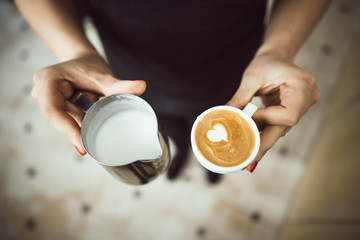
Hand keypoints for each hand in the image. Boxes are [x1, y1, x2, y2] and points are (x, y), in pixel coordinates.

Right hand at [31, 53, 145, 154]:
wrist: (82, 59)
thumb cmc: (88, 64)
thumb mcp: (102, 75)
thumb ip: (120, 84)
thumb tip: (141, 86)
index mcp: (47, 80)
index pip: (53, 111)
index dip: (67, 130)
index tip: (83, 146)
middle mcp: (41, 91)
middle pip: (57, 120)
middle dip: (75, 133)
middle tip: (93, 149)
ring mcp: (46, 99)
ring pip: (63, 122)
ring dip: (79, 129)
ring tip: (95, 143)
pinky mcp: (55, 106)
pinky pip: (67, 121)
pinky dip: (80, 126)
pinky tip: (90, 137)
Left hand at [227, 51, 320, 171]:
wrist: (276, 56)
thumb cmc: (266, 62)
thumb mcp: (251, 77)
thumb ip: (240, 98)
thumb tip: (225, 116)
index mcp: (303, 86)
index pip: (288, 115)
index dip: (267, 120)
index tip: (248, 120)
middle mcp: (308, 98)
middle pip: (285, 127)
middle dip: (264, 143)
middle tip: (248, 161)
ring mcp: (304, 106)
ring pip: (281, 129)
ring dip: (262, 138)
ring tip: (246, 153)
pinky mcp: (295, 110)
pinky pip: (279, 125)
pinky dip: (264, 132)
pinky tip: (252, 141)